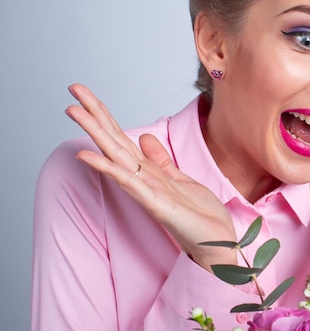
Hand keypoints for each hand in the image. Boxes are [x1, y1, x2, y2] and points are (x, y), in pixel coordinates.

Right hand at [65, 84, 236, 269]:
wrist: (218, 242)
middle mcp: (143, 179)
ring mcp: (147, 192)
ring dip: (95, 133)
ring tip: (73, 110)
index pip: (122, 138)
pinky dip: (109, 168)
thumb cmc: (199, 215)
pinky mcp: (156, 206)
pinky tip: (88, 156)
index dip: (105, 114)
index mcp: (149, 171)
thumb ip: (161, 161)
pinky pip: (130, 183)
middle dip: (94, 114)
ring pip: (115, 156)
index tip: (85, 92)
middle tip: (72, 88)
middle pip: (114, 141)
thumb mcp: (181, 180)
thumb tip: (145, 138)